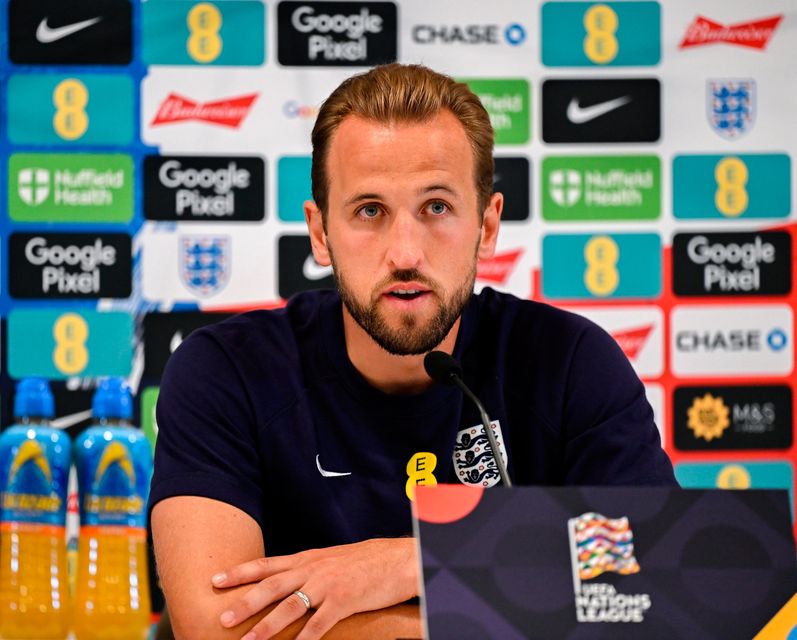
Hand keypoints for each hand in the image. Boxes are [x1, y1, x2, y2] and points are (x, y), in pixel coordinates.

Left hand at [211, 537, 418, 639]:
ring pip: (291, 606)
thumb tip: (285, 580)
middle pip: (272, 585)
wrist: (397, 558)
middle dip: (245, 601)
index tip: (216, 579)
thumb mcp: (330, 559)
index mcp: (308, 558)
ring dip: (267, 626)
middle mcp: (313, 569)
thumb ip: (307, 569)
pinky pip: (320, 624)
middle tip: (222, 617)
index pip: (267, 564)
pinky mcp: (345, 601)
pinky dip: (305, 639)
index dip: (240, 571)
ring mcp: (328, 585)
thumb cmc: (364, 561)